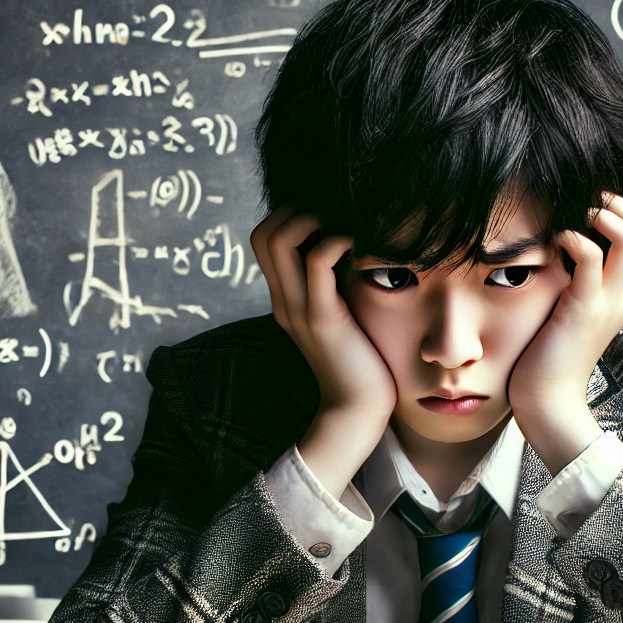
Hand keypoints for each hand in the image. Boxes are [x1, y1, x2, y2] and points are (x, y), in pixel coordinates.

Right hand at [250, 204, 396, 496]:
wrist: (357, 411)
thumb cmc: (360, 362)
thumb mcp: (342, 317)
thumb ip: (337, 288)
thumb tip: (355, 251)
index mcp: (286, 300)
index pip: (264, 240)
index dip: (290, 217)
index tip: (327, 217)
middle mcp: (284, 301)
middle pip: (263, 234)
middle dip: (296, 211)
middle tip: (334, 216)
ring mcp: (299, 310)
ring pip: (279, 240)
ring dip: (311, 219)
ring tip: (343, 226)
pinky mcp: (323, 319)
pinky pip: (316, 263)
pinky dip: (335, 241)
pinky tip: (359, 244)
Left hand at [508, 192, 622, 472]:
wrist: (548, 404)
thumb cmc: (547, 359)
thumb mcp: (565, 313)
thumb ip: (569, 285)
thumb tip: (551, 254)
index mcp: (619, 295)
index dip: (621, 212)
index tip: (588, 207)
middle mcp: (622, 295)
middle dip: (616, 204)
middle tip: (583, 204)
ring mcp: (607, 302)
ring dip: (602, 215)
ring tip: (574, 219)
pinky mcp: (583, 309)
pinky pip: (591, 257)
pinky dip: (574, 238)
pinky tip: (554, 241)